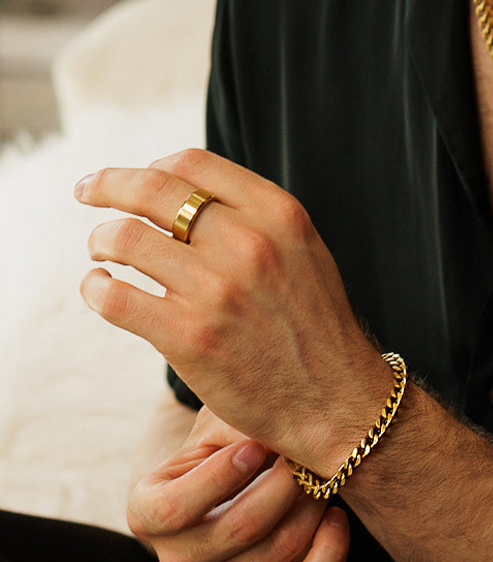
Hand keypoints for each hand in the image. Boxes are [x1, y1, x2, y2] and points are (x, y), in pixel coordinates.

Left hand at [75, 148, 390, 470]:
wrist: (335, 397)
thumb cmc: (314, 323)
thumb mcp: (303, 250)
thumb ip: (255, 218)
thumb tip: (186, 193)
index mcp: (279, 214)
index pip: (193, 164)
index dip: (151, 166)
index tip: (131, 178)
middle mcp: (249, 243)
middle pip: (154, 191)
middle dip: (108, 185)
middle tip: (87, 190)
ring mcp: (217, 290)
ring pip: (126, 239)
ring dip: (102, 240)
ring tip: (102, 252)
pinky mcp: (189, 338)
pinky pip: (116, 298)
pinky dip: (95, 287)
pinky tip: (100, 288)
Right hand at [129, 407, 349, 561]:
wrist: (240, 472)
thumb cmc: (226, 440)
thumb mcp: (218, 422)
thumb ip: (235, 422)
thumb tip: (269, 432)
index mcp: (148, 513)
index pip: (174, 509)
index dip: (219, 478)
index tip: (256, 446)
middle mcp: (176, 560)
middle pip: (238, 529)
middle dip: (283, 484)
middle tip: (303, 454)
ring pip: (274, 555)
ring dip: (309, 509)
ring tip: (320, 476)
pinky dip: (329, 554)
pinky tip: (336, 516)